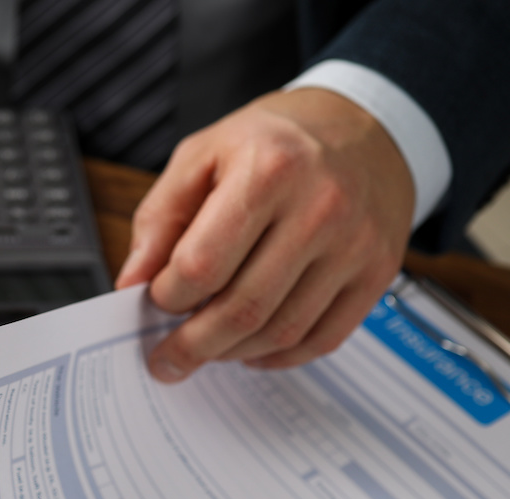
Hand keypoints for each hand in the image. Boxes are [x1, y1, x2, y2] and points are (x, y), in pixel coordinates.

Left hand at [116, 88, 414, 381]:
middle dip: (193, 345)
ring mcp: (356, 245)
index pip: (203, 264)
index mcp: (268, 170)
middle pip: (243, 308)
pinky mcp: (377, 272)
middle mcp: (320, 208)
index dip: (168, 296)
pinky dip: (278, 357)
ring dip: (232, 353)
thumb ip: (159, 219)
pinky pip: (323, 339)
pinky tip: (250, 349)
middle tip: (166, 359)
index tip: (155, 302)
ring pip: (281, 332)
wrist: (365, 127)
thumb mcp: (201, 156)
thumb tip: (132, 282)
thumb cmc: (273, 141)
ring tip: (206, 348)